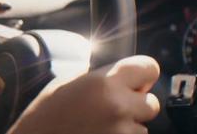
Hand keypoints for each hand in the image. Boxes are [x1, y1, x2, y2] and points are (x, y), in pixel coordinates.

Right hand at [8, 55, 161, 133]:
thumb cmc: (45, 115)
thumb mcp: (66, 82)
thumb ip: (98, 75)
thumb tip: (120, 72)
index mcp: (104, 82)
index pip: (149, 68)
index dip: (142, 74)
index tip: (134, 80)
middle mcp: (118, 106)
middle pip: (151, 102)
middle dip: (136, 104)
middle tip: (112, 107)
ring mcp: (122, 131)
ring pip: (143, 126)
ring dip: (128, 125)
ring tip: (99, 125)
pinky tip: (98, 133)